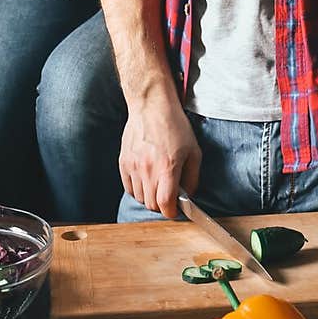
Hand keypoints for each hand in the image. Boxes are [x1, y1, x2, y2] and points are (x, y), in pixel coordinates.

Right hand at [119, 92, 201, 218]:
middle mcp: (147, 169)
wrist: (151, 106)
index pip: (165, 204)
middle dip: (162, 205)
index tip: (175, 210)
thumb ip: (193, 177)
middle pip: (151, 204)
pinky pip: (129, 188)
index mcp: (167, 167)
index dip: (171, 212)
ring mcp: (133, 166)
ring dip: (150, 197)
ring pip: (140, 198)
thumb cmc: (174, 126)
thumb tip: (188, 195)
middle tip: (169, 196)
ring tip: (158, 184)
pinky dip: (138, 189)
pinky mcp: (123, 162)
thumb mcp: (194, 151)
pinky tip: (146, 179)